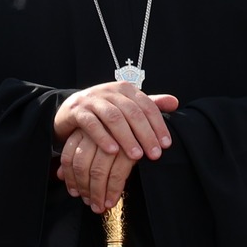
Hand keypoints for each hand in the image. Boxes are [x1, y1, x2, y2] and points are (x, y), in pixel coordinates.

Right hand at [53, 82, 179, 211]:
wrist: (70, 109)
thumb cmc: (105, 111)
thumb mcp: (127, 106)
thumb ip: (150, 105)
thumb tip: (175, 102)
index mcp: (126, 89)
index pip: (147, 106)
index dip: (158, 125)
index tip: (166, 145)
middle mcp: (110, 91)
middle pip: (133, 113)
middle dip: (146, 134)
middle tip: (155, 154)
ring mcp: (93, 99)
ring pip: (114, 118)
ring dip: (127, 137)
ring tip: (136, 156)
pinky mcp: (77, 110)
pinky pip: (92, 124)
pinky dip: (103, 137)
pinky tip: (113, 151)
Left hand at [57, 135, 138, 213]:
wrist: (150, 122)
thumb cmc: (124, 133)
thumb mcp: (97, 139)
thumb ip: (77, 154)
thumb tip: (59, 175)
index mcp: (85, 129)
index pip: (69, 157)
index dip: (70, 179)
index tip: (75, 193)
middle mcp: (96, 132)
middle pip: (81, 166)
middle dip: (85, 189)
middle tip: (90, 204)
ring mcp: (113, 139)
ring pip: (97, 171)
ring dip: (98, 193)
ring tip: (100, 206)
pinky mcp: (129, 147)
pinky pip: (117, 174)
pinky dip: (113, 190)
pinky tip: (112, 200)